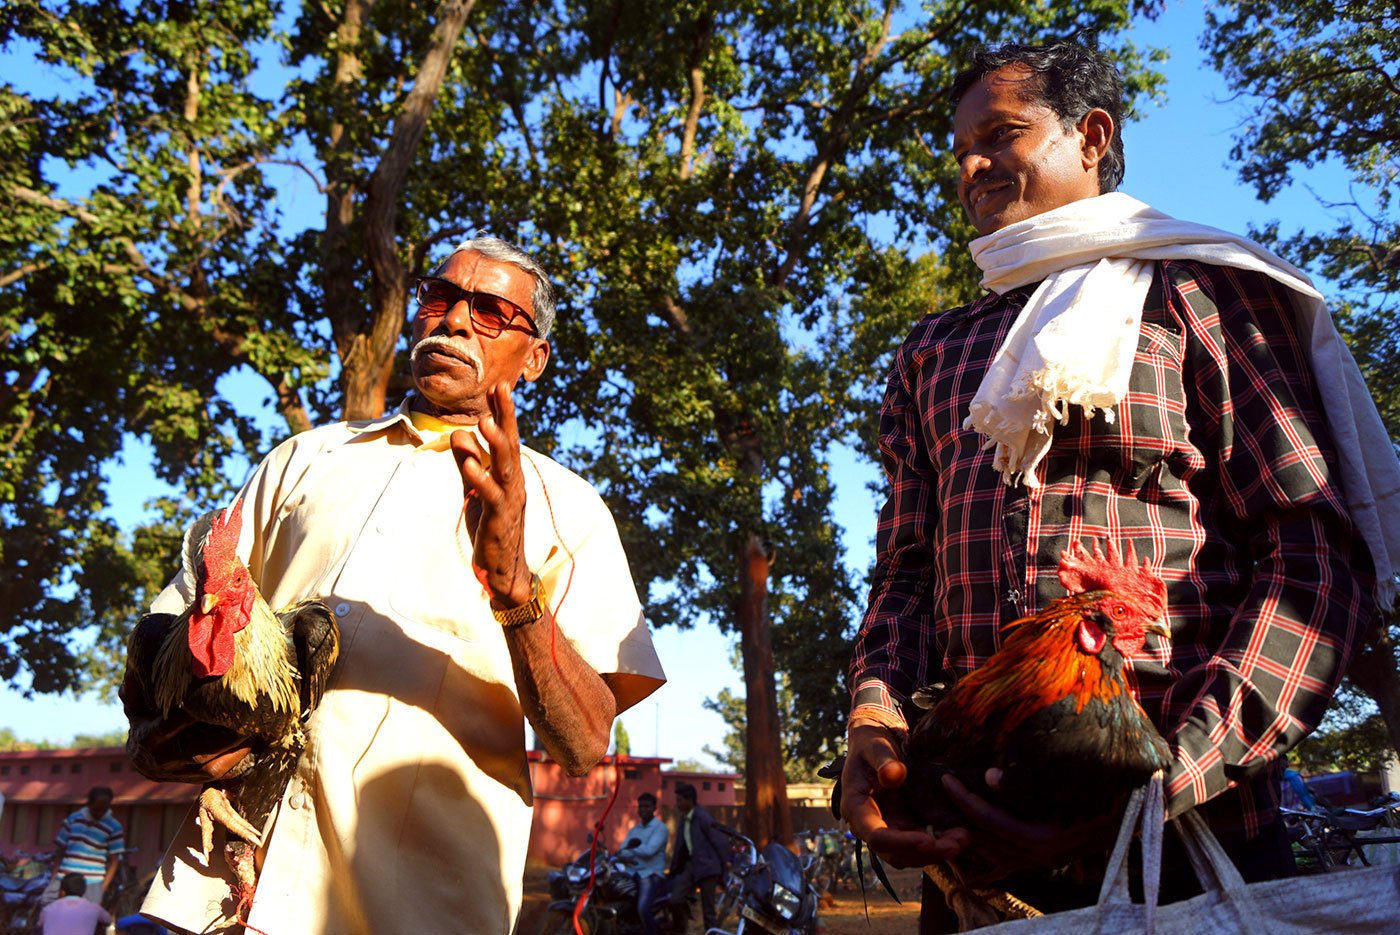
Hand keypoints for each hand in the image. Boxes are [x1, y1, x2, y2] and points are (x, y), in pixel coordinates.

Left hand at [451, 382, 532, 607]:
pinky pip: (491, 497)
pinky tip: (470, 465)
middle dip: (505, 417)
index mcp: (509, 475)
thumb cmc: (492, 528)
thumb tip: (458, 432)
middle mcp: (513, 484)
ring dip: (496, 444)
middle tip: (501, 388)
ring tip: (486, 421)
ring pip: (505, 468)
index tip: (499, 385)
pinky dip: (481, 480)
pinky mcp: (499, 521)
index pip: (506, 438)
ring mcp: (509, 502)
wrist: (503, 571)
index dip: (503, 413)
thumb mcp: (475, 489)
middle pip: (510, 445)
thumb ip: (467, 462)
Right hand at [842, 723, 968, 867]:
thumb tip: (893, 775)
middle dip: (926, 853)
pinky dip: (940, 843)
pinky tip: (961, 834)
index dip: (901, 843)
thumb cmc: (871, 742)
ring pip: (910, 854)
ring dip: (937, 852)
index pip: (876, 836)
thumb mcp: (874, 745)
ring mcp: (888, 828)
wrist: (875, 745)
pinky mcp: (903, 827)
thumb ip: (883, 759)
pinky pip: (921, 843)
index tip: (927, 840)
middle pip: (895, 853)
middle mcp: (869, 825)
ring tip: (964, 839)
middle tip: (956, 844)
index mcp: (856, 807)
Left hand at [941, 768, 1123, 884]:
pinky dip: (989, 861)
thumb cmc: (1099, 801)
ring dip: (971, 836)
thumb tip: (989, 777)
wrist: (1127, 822)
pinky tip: (974, 863)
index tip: (945, 780)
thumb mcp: (1065, 788)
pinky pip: (1007, 865)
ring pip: (992, 853)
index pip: (988, 819)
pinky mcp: (1041, 862)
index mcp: (1037, 838)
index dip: (965, 799)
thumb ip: (1025, 784)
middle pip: (984, 838)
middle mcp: (1034, 856)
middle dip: (960, 817)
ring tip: (949, 817)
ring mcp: (1037, 862)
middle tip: (942, 795)